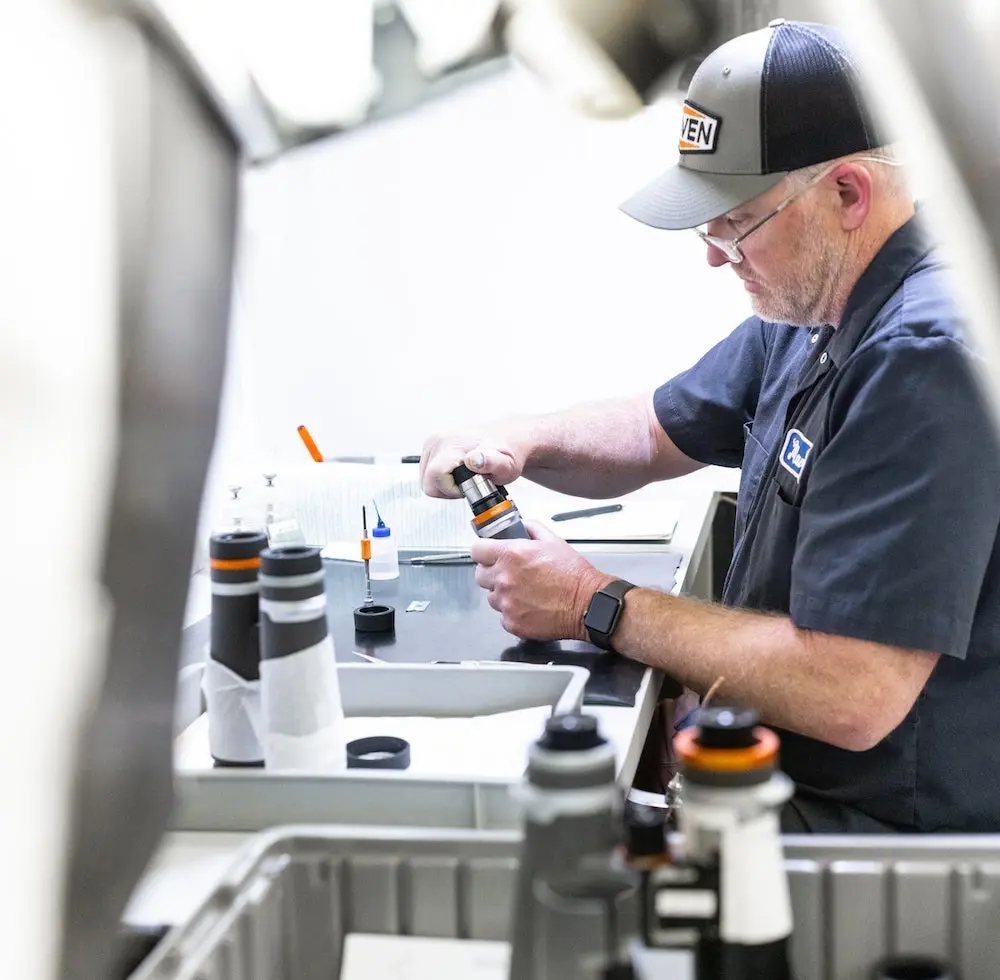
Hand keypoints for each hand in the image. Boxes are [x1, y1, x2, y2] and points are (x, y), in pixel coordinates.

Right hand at [419, 429, 523, 498]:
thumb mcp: (505, 465)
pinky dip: (440, 475)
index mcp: (453, 444)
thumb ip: (491, 463)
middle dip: (446, 489)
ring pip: (426, 477)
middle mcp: (439, 439)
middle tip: (466, 483)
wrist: (506, 439)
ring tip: (463, 477)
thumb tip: (473, 459)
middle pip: (427, 480)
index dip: (450, 490)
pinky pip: (428, 469)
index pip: (434, 477)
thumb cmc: (505, 454)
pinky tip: (456, 471)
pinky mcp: (432, 443)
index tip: (468, 487)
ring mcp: (434, 440)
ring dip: (443, 483)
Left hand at [470, 520, 614, 639]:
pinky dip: (513, 612)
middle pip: (479, 575)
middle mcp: (504, 579)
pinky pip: (503, 615)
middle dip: (491, 572)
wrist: (587, 604)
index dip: (483, 551)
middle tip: (509, 573)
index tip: (488, 554)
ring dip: (502, 593)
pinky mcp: (512, 622)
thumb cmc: (573, 574)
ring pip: (491, 597)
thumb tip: (521, 525)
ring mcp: (506, 603)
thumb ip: (531, 528)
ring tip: (524, 592)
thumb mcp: (553, 540)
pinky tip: (529, 606)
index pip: (476, 550)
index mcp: (510, 555)